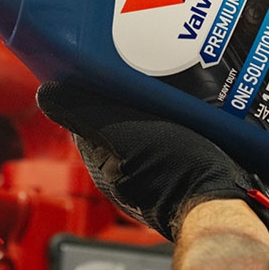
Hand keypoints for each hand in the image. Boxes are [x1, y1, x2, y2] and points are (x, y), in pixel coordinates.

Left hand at [36, 81, 268, 246]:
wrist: (221, 206)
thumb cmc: (174, 173)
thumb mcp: (125, 135)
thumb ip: (87, 114)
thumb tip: (47, 93)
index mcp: (102, 161)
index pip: (85, 114)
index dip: (92, 87)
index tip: (104, 63)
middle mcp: (124, 170)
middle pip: (116, 120)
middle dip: (126, 94)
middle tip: (142, 66)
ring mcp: (153, 173)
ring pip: (145, 128)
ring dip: (154, 106)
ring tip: (169, 81)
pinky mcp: (182, 171)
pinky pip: (171, 138)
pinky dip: (176, 121)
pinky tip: (189, 108)